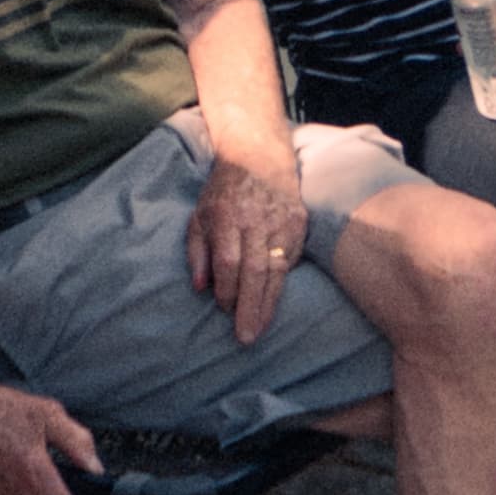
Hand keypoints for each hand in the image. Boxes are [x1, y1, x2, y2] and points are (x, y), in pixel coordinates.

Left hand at [185, 148, 307, 343]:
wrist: (259, 157)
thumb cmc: (223, 191)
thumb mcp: (199, 215)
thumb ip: (197, 251)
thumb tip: (200, 287)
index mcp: (226, 215)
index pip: (228, 261)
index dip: (226, 289)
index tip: (222, 308)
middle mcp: (255, 220)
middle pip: (254, 270)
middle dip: (249, 307)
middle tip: (245, 337)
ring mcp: (281, 221)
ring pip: (276, 270)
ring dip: (268, 304)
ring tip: (260, 329)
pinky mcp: (298, 223)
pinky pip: (290, 260)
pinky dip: (281, 285)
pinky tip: (272, 304)